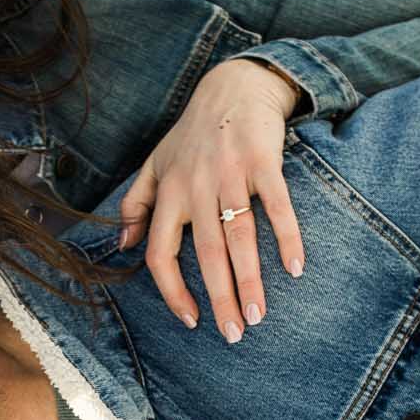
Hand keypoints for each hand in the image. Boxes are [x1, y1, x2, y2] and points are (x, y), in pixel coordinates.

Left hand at [118, 59, 306, 342]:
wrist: (233, 86)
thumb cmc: (193, 134)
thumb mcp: (155, 164)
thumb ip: (136, 204)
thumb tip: (124, 246)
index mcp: (169, 193)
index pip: (161, 252)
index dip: (172, 291)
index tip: (191, 319)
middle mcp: (196, 186)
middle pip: (206, 253)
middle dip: (220, 298)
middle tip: (235, 333)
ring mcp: (230, 173)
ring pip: (240, 235)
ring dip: (250, 279)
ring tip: (259, 315)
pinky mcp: (263, 160)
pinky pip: (277, 205)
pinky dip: (287, 236)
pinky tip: (296, 268)